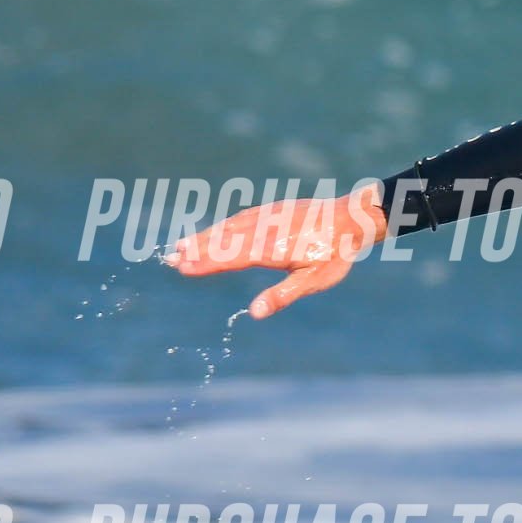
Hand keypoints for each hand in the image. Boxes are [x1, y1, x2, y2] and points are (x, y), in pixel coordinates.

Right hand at [168, 186, 387, 318]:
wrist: (352, 217)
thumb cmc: (335, 254)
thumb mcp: (314, 280)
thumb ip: (282, 296)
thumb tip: (253, 313)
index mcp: (273, 249)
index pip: (232, 257)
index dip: (207, 263)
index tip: (184, 267)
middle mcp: (265, 229)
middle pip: (224, 240)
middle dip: (197, 249)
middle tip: (169, 258)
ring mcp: (267, 217)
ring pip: (229, 227)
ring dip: (205, 236)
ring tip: (181, 246)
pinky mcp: (271, 210)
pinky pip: (240, 218)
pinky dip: (222, 226)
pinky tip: (212, 233)